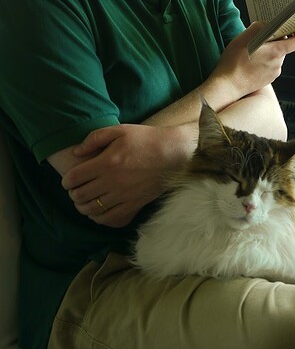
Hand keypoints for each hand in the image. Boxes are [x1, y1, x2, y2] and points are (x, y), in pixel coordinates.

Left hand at [61, 123, 194, 227]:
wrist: (174, 152)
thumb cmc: (146, 139)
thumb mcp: (120, 130)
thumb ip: (95, 138)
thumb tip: (76, 152)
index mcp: (107, 162)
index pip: (74, 178)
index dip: (67, 181)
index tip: (69, 180)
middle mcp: (113, 181)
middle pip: (80, 196)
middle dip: (73, 194)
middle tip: (76, 190)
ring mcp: (124, 195)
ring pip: (92, 210)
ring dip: (84, 207)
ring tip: (85, 201)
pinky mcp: (135, 204)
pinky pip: (110, 218)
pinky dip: (99, 218)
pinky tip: (99, 211)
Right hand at [208, 22, 294, 100]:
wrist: (227, 86)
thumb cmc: (234, 63)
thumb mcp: (243, 38)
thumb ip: (258, 27)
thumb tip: (265, 25)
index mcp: (276, 52)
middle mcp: (277, 64)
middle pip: (283, 48)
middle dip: (274, 41)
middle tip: (260, 38)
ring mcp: (272, 74)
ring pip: (274, 57)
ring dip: (266, 52)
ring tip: (251, 52)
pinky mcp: (266, 80)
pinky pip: (268, 67)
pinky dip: (262, 62)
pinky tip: (249, 62)